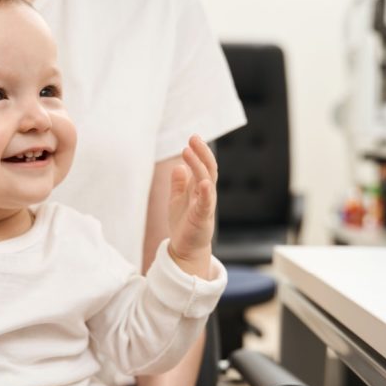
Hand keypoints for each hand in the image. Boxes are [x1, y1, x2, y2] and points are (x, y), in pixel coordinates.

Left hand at [167, 135, 217, 277]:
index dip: (199, 151)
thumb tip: (178, 166)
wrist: (186, 248)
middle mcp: (205, 194)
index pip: (203, 165)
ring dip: (198, 165)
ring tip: (188, 152)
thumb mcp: (177, 199)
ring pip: (207, 181)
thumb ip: (179, 183)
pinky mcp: (203, 218)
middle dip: (202, 152)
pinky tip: (204, 182)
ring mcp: (206, 205)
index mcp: (199, 188)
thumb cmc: (183, 223)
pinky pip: (207, 203)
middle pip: (208, 168)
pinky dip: (207, 192)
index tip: (192, 138)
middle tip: (193, 138)